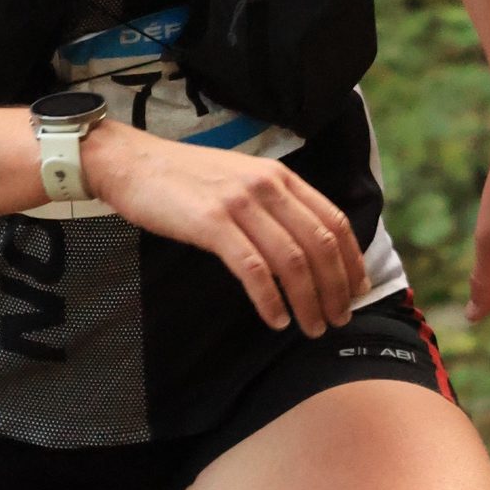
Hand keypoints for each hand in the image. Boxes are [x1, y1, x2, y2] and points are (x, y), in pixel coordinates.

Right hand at [82, 120, 366, 333]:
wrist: (131, 163)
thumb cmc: (184, 179)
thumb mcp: (239, 180)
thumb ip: (272, 205)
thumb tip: (303, 247)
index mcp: (279, 176)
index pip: (333, 220)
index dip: (352, 259)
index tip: (358, 289)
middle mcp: (267, 186)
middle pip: (319, 244)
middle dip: (336, 288)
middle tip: (340, 319)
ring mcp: (240, 204)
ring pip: (292, 260)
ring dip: (308, 300)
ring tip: (312, 327)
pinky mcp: (212, 223)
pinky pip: (253, 269)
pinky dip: (270, 299)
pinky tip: (276, 319)